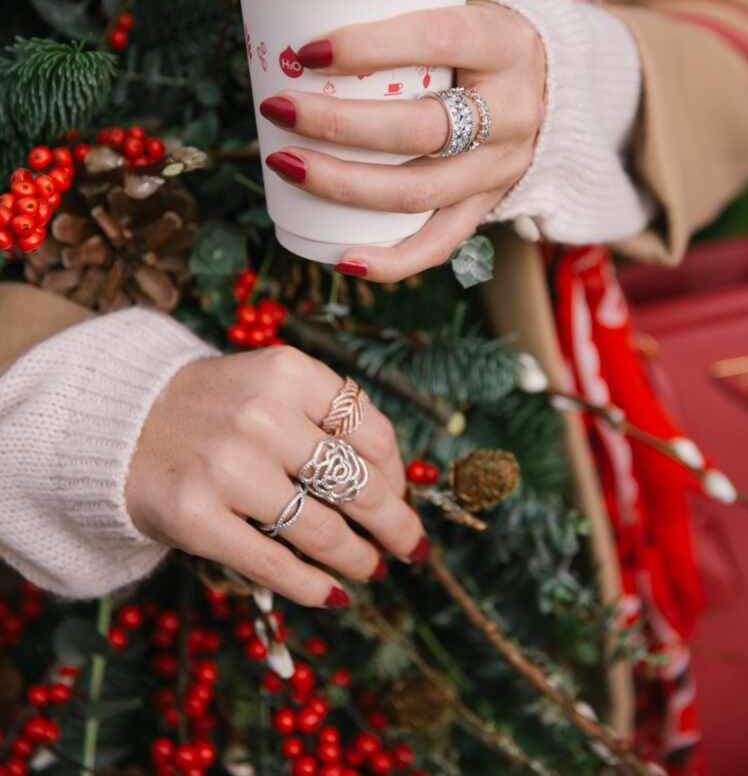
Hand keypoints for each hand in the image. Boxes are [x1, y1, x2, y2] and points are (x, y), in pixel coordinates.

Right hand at [126, 347, 425, 606]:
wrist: (118, 423)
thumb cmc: (214, 408)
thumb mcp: (272, 385)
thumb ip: (328, 419)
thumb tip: (397, 485)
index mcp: (290, 373)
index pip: (372, 433)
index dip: (397, 475)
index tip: (401, 497)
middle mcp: (262, 416)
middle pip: (357, 484)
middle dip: (394, 524)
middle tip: (409, 545)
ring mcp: (228, 468)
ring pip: (323, 530)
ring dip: (358, 559)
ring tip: (371, 569)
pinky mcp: (197, 518)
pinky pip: (274, 563)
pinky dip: (313, 585)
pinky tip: (332, 593)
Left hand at [261, 1, 545, 281]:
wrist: (555, 85)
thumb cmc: (478, 39)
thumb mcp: (463, 6)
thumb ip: (402, 10)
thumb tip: (294, 25)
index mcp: (506, 44)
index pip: (438, 39)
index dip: (368, 46)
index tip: (306, 51)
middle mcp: (514, 110)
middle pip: (422, 128)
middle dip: (339, 123)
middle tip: (278, 108)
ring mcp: (503, 166)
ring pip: (421, 190)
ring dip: (344, 185)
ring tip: (285, 163)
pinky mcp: (489, 204)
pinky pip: (440, 242)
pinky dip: (390, 259)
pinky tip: (341, 257)